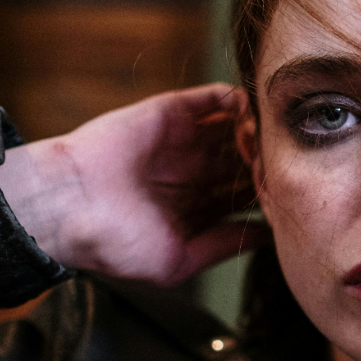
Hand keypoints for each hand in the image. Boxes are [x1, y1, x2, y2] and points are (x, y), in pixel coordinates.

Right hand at [0, 83, 269, 285]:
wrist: (69, 208)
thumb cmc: (114, 244)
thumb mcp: (179, 261)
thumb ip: (223, 245)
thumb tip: (269, 239)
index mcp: (198, 206)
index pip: (248, 194)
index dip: (271, 193)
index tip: (291, 197)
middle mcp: (196, 171)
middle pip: (250, 160)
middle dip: (271, 161)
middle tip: (289, 165)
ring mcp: (186, 140)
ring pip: (238, 129)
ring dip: (258, 132)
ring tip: (269, 142)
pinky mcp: (173, 112)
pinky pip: (214, 99)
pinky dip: (236, 102)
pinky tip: (247, 117)